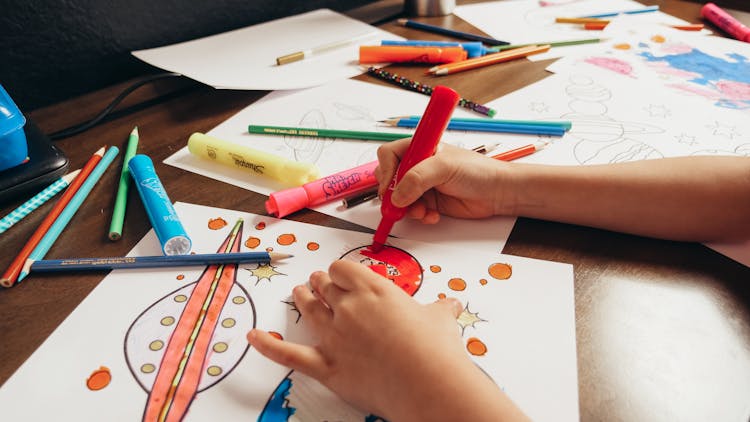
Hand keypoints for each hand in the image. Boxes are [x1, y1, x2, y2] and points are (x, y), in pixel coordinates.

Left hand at [247, 260, 522, 420]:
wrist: (429, 383)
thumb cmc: (437, 349)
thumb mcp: (441, 319)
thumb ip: (440, 308)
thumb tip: (451, 303)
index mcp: (374, 289)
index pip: (343, 268)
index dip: (341, 272)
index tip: (344, 277)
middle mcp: (349, 307)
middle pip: (324, 286)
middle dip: (322, 282)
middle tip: (321, 283)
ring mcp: (335, 337)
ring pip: (308, 309)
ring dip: (302, 299)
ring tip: (299, 293)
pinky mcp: (328, 366)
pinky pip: (290, 355)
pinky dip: (268, 347)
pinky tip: (252, 338)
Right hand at [375, 139, 512, 223]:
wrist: (497, 193)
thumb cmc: (477, 171)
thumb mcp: (444, 168)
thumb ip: (417, 179)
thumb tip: (396, 196)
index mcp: (420, 148)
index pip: (389, 155)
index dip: (386, 170)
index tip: (390, 186)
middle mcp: (419, 165)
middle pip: (389, 179)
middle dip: (393, 194)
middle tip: (399, 204)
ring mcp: (423, 185)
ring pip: (399, 199)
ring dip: (407, 208)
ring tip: (422, 211)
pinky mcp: (429, 202)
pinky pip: (412, 211)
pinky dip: (419, 216)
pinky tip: (432, 215)